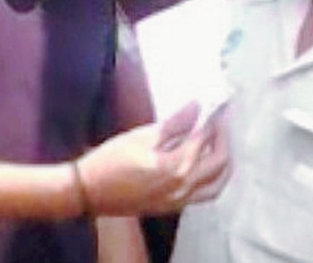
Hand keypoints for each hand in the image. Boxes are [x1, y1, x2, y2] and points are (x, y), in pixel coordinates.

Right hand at [75, 102, 230, 215]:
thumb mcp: (141, 137)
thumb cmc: (111, 161)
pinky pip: (203, 194)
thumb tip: (196, 107)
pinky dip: (210, 178)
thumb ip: (174, 124)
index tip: (215, 105)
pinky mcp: (173, 206)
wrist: (89, 192)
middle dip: (223, 139)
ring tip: (217, 143)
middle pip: (219, 163)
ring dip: (222, 163)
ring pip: (216, 184)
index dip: (213, 119)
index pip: (205, 139)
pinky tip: (201, 163)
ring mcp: (180, 200)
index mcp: (177, 167)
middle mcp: (184, 187)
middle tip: (218, 121)